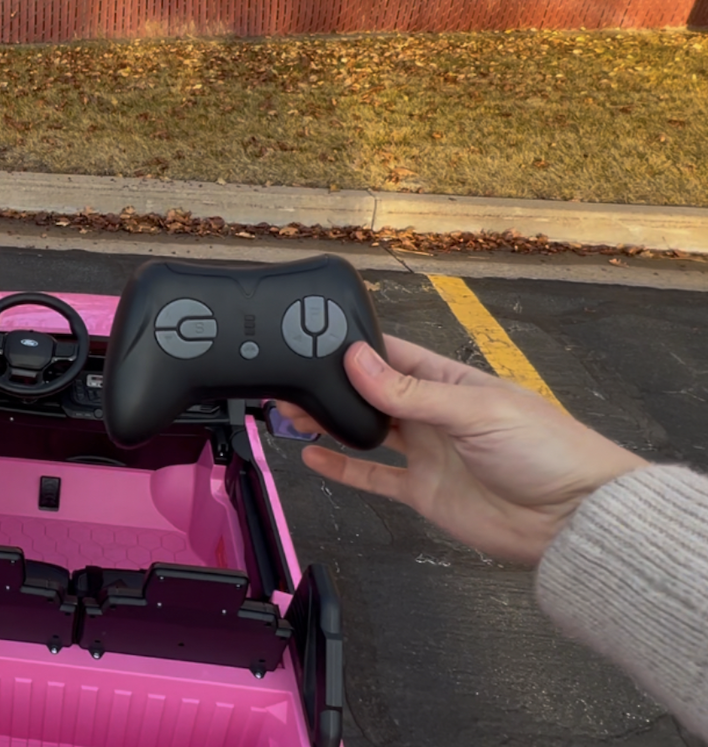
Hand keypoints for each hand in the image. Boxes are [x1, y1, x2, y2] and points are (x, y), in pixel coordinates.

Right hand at [277, 336, 648, 564]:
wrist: (571, 520)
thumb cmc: (547, 452)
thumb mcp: (476, 411)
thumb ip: (413, 392)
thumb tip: (359, 361)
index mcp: (452, 382)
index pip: (395, 356)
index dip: (358, 349)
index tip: (319, 342)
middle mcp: (435, 415)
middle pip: (373, 393)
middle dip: (335, 386)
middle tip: (294, 380)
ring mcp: (427, 453)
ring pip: (367, 431)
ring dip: (331, 422)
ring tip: (292, 412)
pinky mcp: (423, 491)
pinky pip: (373, 476)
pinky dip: (342, 467)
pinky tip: (314, 455)